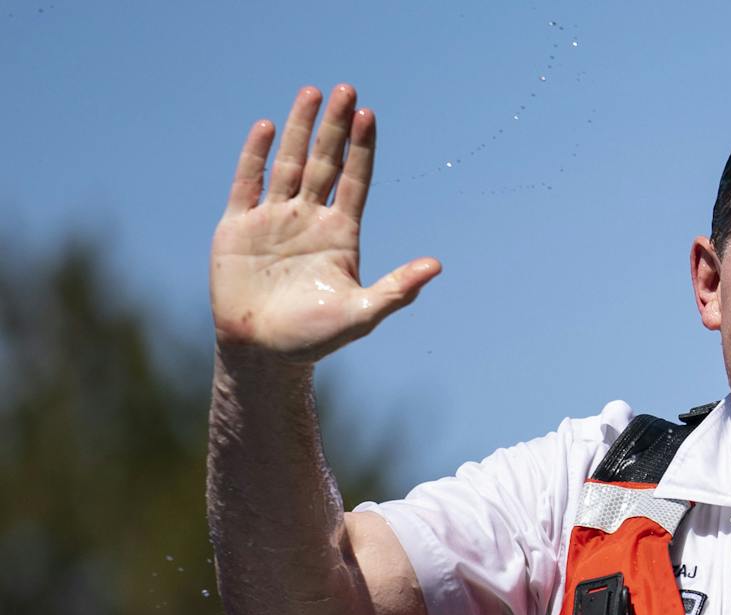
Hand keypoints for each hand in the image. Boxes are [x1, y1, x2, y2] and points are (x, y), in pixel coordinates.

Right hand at [210, 85, 440, 364]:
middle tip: (346, 89)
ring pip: (289, 163)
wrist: (263, 353)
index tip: (369, 116)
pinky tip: (268, 127)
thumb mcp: (362, 314)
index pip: (354, 181)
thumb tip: (436, 266)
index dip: (362, 149)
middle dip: (335, 127)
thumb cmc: (314, 338)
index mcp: (340, 235)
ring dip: (300, 128)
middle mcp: (309, 220)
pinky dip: (257, 155)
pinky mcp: (238, 227)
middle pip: (325, 163)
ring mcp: (273, 220)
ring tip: (312, 92)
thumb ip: (397, 290)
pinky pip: (247, 183)